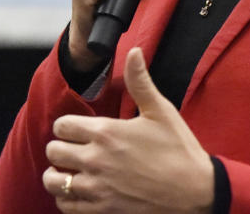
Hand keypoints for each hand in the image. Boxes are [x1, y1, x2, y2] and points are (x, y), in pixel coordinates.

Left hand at [43, 48, 213, 212]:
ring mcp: (97, 188)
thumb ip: (140, 82)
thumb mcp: (161, 111)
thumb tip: (133, 51)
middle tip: (72, 150)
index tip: (76, 130)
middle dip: (60, 149)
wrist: (196, 193)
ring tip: (69, 172)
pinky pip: (66, 206)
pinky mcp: (101, 210)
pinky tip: (78, 192)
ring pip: (53, 181)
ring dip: (58, 175)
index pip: (62, 126)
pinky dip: (67, 199)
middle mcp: (95, 160)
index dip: (67, 127)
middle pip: (53, 151)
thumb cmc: (180, 151)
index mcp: (106, 132)